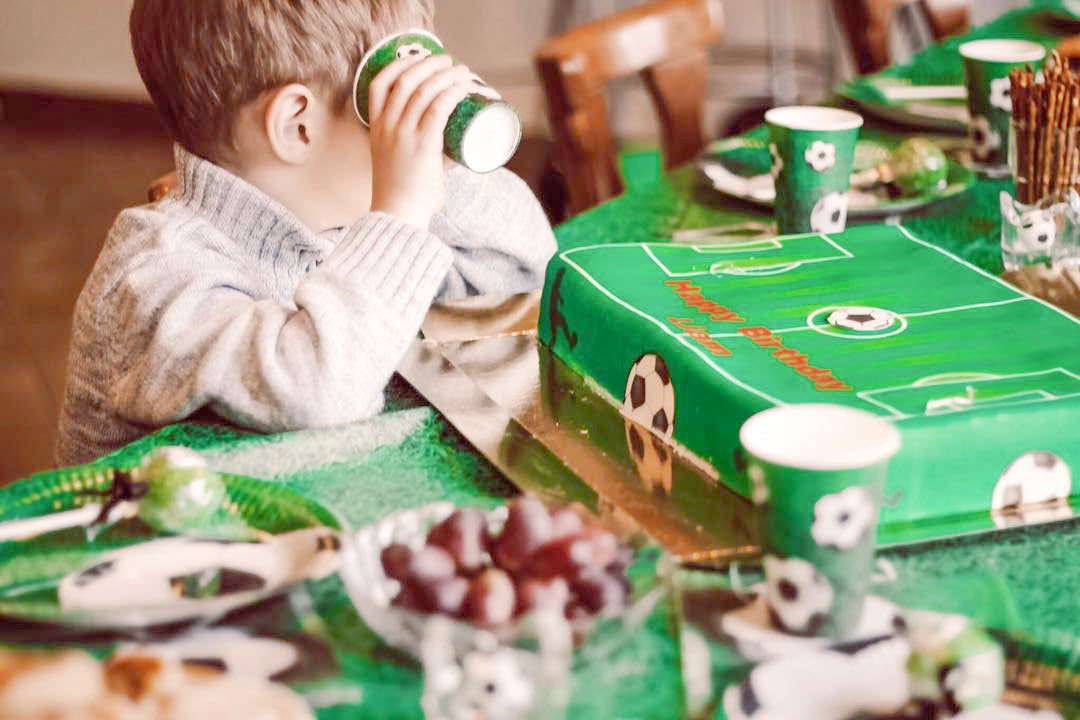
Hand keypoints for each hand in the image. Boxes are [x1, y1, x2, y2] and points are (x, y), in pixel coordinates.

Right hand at [367, 54, 475, 228]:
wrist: (398, 216)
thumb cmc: (403, 194)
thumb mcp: (400, 162)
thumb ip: (422, 151)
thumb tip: (455, 149)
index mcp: (377, 127)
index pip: (380, 84)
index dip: (399, 64)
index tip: (418, 59)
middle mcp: (387, 126)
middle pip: (407, 80)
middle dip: (430, 65)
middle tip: (448, 63)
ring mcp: (403, 134)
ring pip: (425, 90)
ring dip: (446, 75)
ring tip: (462, 72)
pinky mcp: (422, 144)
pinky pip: (437, 108)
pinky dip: (452, 93)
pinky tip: (462, 87)